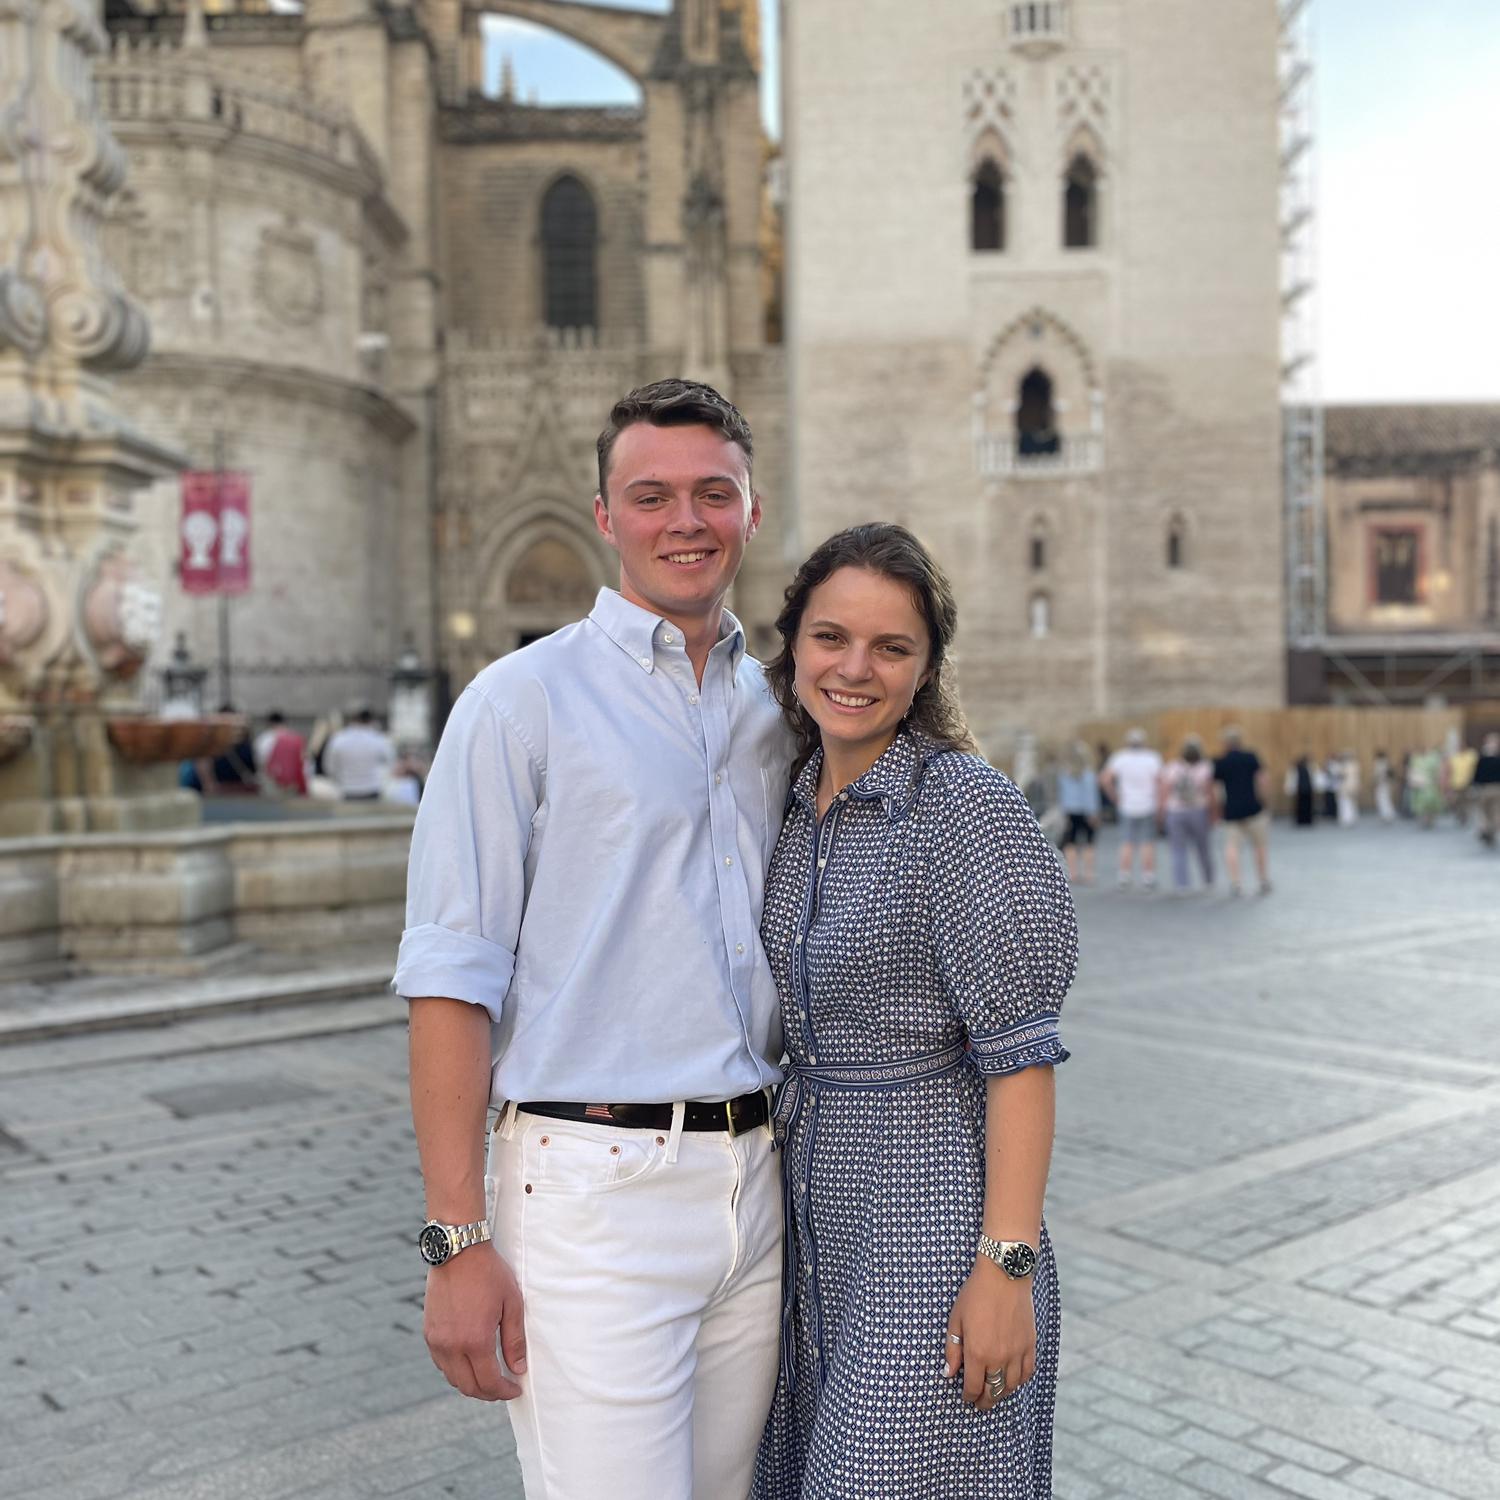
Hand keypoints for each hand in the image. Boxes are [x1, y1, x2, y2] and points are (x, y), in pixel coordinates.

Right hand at [423, 1242, 526, 1400]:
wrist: (458, 1251)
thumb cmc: (488, 1274)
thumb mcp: (512, 1303)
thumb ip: (515, 1339)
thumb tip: (518, 1368)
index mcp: (475, 1340)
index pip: (489, 1382)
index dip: (504, 1391)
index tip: (515, 1388)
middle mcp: (452, 1346)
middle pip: (469, 1387)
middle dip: (488, 1393)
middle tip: (503, 1387)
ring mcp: (437, 1341)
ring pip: (453, 1378)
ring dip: (471, 1383)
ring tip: (488, 1376)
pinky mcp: (428, 1333)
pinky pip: (441, 1363)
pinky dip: (456, 1370)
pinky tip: (469, 1361)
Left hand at [945, 1258, 1036, 1410]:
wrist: (1004, 1275)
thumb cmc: (975, 1294)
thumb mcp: (956, 1320)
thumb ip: (952, 1350)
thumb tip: (948, 1374)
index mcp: (977, 1352)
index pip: (972, 1387)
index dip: (968, 1396)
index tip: (965, 1397)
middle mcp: (998, 1357)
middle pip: (993, 1392)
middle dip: (985, 1401)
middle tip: (980, 1403)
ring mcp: (1017, 1353)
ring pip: (1010, 1386)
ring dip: (1001, 1394)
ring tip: (994, 1394)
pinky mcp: (1030, 1345)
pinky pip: (1027, 1373)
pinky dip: (1019, 1382)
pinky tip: (1012, 1380)